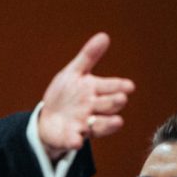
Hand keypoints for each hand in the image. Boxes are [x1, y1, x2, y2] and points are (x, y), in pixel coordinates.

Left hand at [38, 32, 134, 159]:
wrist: (48, 118)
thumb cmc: (65, 95)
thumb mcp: (74, 73)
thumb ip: (88, 56)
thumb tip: (104, 36)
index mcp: (95, 91)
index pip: (112, 87)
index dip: (119, 86)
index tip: (128, 86)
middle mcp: (93, 108)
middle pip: (108, 105)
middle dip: (113, 102)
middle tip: (120, 99)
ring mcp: (83, 124)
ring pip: (99, 125)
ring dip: (107, 124)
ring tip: (117, 121)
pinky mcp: (71, 137)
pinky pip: (74, 140)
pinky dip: (75, 141)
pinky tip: (77, 140)